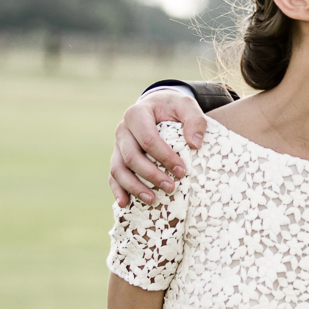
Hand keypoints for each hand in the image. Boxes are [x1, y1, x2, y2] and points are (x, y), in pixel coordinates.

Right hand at [110, 91, 208, 207]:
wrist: (157, 106)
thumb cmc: (172, 107)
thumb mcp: (186, 105)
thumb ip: (195, 120)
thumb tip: (195, 144)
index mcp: (137, 114)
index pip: (148, 139)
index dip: (164, 157)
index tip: (182, 171)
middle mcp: (122, 130)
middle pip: (131, 157)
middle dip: (151, 175)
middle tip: (171, 188)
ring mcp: (117, 145)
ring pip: (118, 169)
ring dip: (134, 187)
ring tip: (152, 200)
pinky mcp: (117, 157)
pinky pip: (113, 176)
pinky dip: (118, 190)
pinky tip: (126, 203)